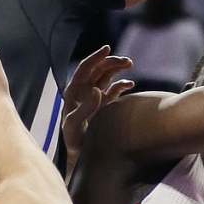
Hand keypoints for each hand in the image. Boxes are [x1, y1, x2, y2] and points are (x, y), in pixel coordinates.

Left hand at [62, 45, 133, 168]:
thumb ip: (85, 107)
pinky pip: (114, 90)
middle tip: (127, 61)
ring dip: (117, 69)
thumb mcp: (75, 124)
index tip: (107, 48)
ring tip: (130, 64)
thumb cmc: (74, 140)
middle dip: (111, 62)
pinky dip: (122, 85)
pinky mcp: (104, 105)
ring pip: (106, 77)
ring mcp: (95, 98)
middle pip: (98, 70)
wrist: (80, 154)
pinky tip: (130, 84)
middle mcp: (84, 92)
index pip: (85, 69)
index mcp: (74, 92)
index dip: (95, 58)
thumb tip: (97, 89)